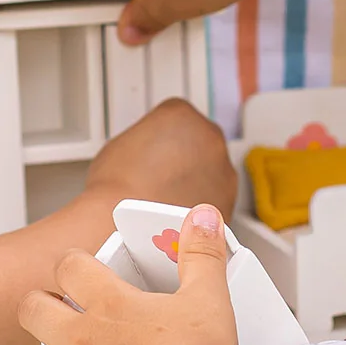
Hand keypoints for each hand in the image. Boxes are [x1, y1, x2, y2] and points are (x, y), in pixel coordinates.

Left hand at [13, 203, 239, 344]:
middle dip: (38, 309)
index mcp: (111, 305)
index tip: (77, 272)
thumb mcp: (209, 296)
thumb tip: (202, 214)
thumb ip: (202, 253)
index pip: (70, 267)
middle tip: (54, 317)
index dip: (71, 266)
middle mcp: (81, 342)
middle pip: (32, 311)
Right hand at [84, 97, 236, 216]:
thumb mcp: (119, 145)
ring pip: (212, 172)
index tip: (154, 152)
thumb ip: (144, 139)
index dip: (161, 138)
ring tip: (167, 201)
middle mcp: (209, 137)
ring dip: (196, 183)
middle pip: (200, 142)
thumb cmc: (116, 190)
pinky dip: (201, 207)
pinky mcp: (228, 203)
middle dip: (185, 158)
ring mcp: (224, 170)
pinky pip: (215, 201)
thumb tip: (145, 153)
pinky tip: (177, 216)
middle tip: (161, 176)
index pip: (175, 117)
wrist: (123, 230)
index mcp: (181, 114)